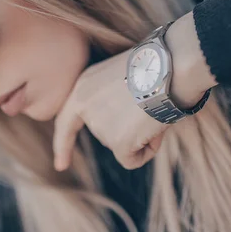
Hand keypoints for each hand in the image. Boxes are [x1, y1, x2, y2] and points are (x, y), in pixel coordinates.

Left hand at [53, 49, 170, 170]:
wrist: (169, 66)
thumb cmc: (155, 67)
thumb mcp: (122, 79)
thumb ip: (112, 102)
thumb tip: (125, 128)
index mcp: (84, 88)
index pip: (66, 122)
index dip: (64, 145)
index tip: (61, 165)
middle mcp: (85, 107)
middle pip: (106, 136)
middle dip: (130, 129)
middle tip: (149, 102)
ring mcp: (100, 126)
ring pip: (123, 146)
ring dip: (142, 134)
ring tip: (154, 108)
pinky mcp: (118, 142)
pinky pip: (132, 160)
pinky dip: (147, 150)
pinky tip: (156, 128)